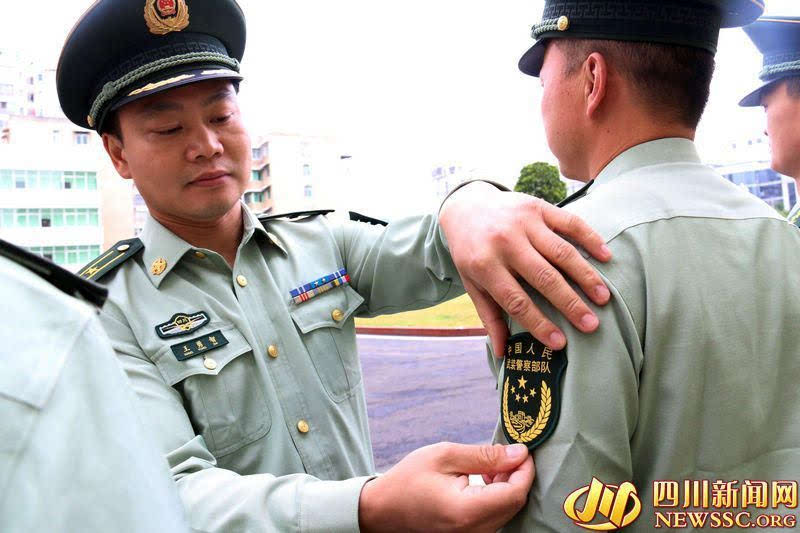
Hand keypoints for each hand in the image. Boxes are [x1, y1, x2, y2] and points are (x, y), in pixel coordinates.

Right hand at [359, 442, 534, 532]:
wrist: (383, 508)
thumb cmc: (409, 480)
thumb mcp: (445, 456)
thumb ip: (485, 455)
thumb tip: (518, 454)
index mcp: (467, 511)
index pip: (515, 493)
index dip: (525, 470)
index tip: (522, 451)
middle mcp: (473, 531)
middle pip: (514, 503)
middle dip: (516, 476)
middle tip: (504, 454)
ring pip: (507, 511)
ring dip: (506, 486)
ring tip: (489, 465)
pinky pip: (495, 517)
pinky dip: (496, 496)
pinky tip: (483, 480)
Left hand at [439, 182, 611, 354]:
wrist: (466, 206)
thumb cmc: (472, 253)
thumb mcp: (472, 283)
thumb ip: (489, 315)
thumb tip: (503, 351)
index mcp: (485, 266)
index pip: (516, 301)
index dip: (539, 323)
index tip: (560, 343)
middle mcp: (505, 243)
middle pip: (544, 277)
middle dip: (570, 303)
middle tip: (591, 324)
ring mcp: (523, 222)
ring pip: (561, 252)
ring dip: (585, 276)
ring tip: (604, 298)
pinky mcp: (538, 207)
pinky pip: (569, 223)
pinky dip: (590, 238)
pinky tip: (606, 257)